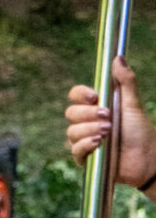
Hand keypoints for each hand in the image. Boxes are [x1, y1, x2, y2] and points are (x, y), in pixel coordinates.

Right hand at [64, 56, 155, 185]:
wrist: (146, 159)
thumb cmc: (141, 132)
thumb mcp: (133, 104)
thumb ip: (125, 81)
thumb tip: (118, 58)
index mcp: (97, 107)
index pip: (75, 96)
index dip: (80, 94)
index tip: (94, 96)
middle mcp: (88, 123)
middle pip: (70, 113)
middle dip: (88, 114)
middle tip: (108, 117)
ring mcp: (85, 140)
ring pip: (71, 132)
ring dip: (89, 130)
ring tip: (107, 132)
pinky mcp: (86, 158)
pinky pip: (74, 150)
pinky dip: (85, 145)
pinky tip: (99, 144)